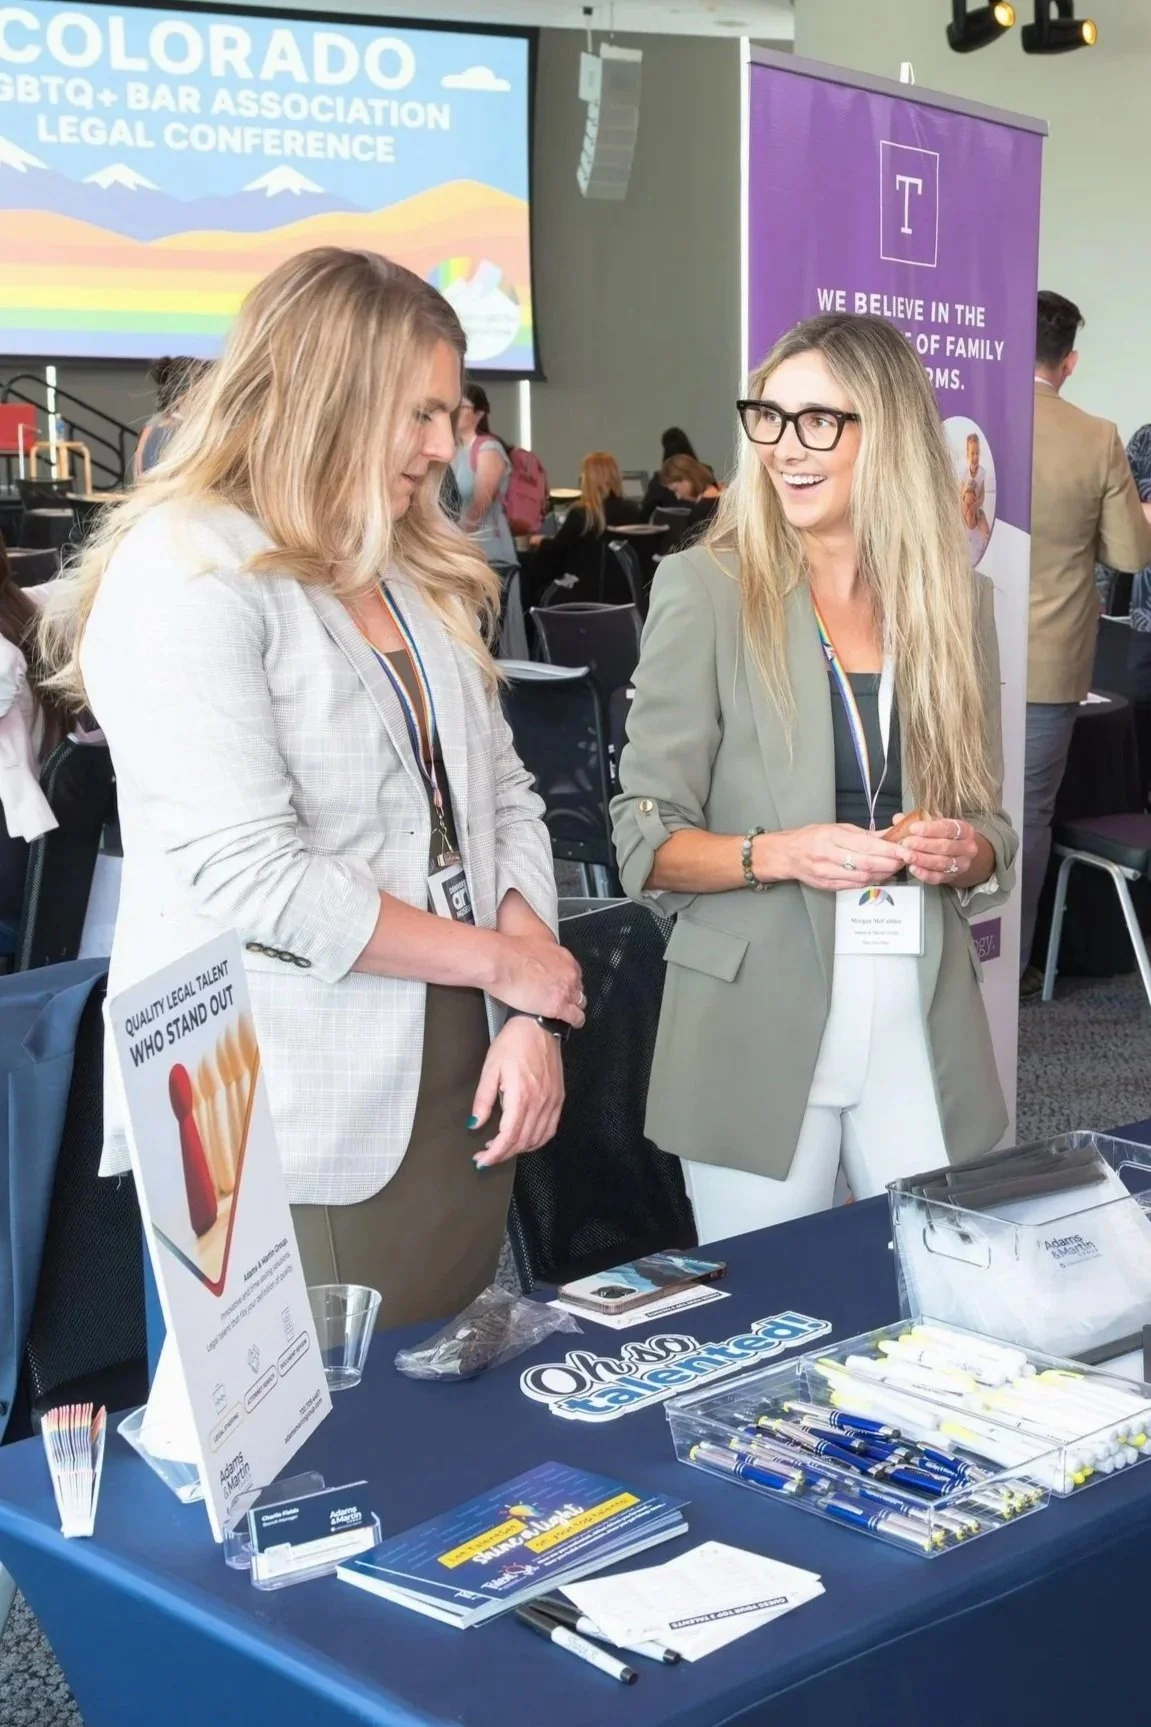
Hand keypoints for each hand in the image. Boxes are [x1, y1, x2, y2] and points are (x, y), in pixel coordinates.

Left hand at [469, 1017, 564, 1166]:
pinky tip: (524, 1139)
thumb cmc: (514, 1042)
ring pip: (537, 1139)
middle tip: (485, 1157)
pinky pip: (550, 1129)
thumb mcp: (490, 1068)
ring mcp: (552, 1102)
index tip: (482, 1161)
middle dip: (502, 1154)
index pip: (508, 1137)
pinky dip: (536, 1140)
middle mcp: (540, 1103)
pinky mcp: (558, 1099)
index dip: (494, 1154)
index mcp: (521, 1096)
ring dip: (518, 1149)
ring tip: (501, 1148)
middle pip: (522, 1142)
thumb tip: (475, 1123)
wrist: (540, 1025)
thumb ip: (483, 1099)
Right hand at [492, 935, 584, 1028]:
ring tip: (567, 1014)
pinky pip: (575, 1017)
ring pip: (580, 1002)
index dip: (568, 982)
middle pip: (578, 988)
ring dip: (573, 1007)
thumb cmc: (509, 952)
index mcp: (563, 957)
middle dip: (571, 994)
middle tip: (561, 999)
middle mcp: (568, 973)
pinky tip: (572, 1024)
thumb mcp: (534, 941)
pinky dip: (575, 1021)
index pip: (574, 973)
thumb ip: (543, 950)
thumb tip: (539, 954)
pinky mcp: (557, 1007)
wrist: (500, 962)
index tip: (562, 986)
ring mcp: (565, 990)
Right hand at [766, 823, 906, 891]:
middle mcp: (827, 855)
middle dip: (890, 863)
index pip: (865, 845)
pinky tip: (879, 876)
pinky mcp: (827, 886)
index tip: (904, 849)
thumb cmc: (812, 837)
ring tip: (895, 868)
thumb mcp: (836, 828)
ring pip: (862, 877)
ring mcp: (826, 873)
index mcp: (831, 836)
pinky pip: (855, 886)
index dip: (888, 849)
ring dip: (883, 874)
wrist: (786, 855)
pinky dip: (871, 881)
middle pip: (866, 864)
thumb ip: (863, 834)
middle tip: (905, 860)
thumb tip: (889, 834)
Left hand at [900, 816, 980, 886]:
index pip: (947, 828)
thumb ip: (917, 821)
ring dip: (922, 860)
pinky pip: (939, 877)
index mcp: (964, 830)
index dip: (929, 829)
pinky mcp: (953, 876)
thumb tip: (899, 818)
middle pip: (945, 847)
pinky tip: (913, 868)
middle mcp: (967, 847)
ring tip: (907, 856)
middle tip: (906, 843)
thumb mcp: (934, 824)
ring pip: (942, 863)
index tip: (913, 828)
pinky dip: (925, 874)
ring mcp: (962, 864)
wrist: (958, 853)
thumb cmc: (944, 835)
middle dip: (923, 845)